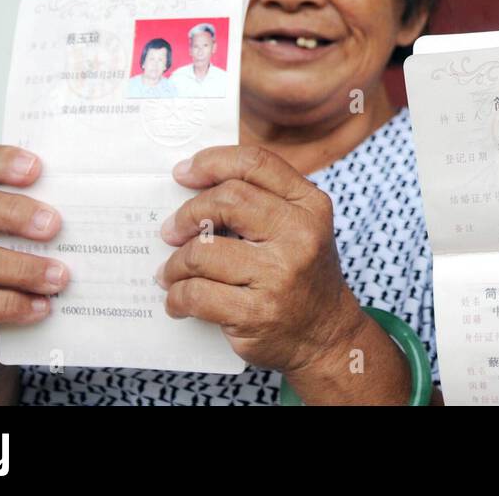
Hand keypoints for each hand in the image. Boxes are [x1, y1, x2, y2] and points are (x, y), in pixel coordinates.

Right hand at [0, 146, 67, 360]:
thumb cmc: (16, 271)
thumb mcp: (31, 240)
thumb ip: (48, 221)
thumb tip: (99, 212)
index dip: (2, 163)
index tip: (36, 168)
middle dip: (17, 213)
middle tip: (54, 226)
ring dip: (23, 269)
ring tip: (59, 278)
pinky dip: (11, 305)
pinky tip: (40, 307)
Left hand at [156, 145, 363, 376]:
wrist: (327, 336)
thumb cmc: (302, 276)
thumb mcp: (300, 227)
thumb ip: (262, 201)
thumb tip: (196, 185)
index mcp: (310, 205)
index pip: (255, 164)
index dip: (211, 162)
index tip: (183, 172)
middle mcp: (300, 234)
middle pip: (227, 200)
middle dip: (187, 214)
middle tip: (171, 231)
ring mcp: (279, 274)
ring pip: (202, 251)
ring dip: (175, 263)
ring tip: (172, 273)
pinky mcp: (257, 312)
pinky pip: (196, 294)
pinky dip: (177, 297)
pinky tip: (179, 300)